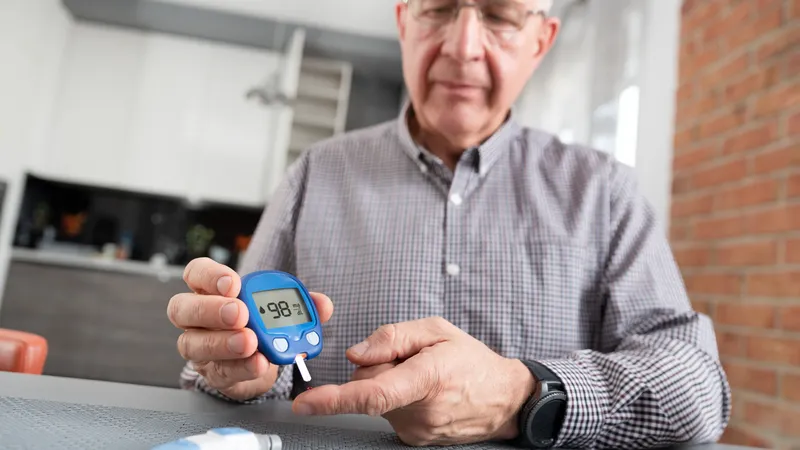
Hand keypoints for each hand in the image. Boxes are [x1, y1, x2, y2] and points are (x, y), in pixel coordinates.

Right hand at [167, 258, 332, 400]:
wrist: (259, 362)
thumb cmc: (261, 325)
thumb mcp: (281, 310)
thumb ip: (300, 303)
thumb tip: (323, 304)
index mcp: (211, 290)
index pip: (196, 273)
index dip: (210, 276)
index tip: (233, 283)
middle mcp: (196, 318)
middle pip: (183, 308)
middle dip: (212, 310)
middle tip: (240, 313)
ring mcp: (199, 346)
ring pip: (193, 344)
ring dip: (224, 343)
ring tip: (250, 343)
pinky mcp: (212, 374)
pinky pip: (220, 371)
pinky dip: (242, 367)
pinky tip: (259, 363)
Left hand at [291, 317, 535, 445]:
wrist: (503, 399)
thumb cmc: (472, 362)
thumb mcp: (437, 330)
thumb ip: (393, 337)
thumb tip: (356, 354)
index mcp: (426, 379)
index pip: (372, 393)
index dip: (334, 399)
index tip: (305, 404)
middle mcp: (419, 412)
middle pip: (368, 386)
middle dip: (377, 368)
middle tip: (410, 359)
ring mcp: (416, 430)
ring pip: (377, 400)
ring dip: (390, 385)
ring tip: (424, 378)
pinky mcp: (413, 439)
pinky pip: (388, 412)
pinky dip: (398, 399)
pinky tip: (424, 393)